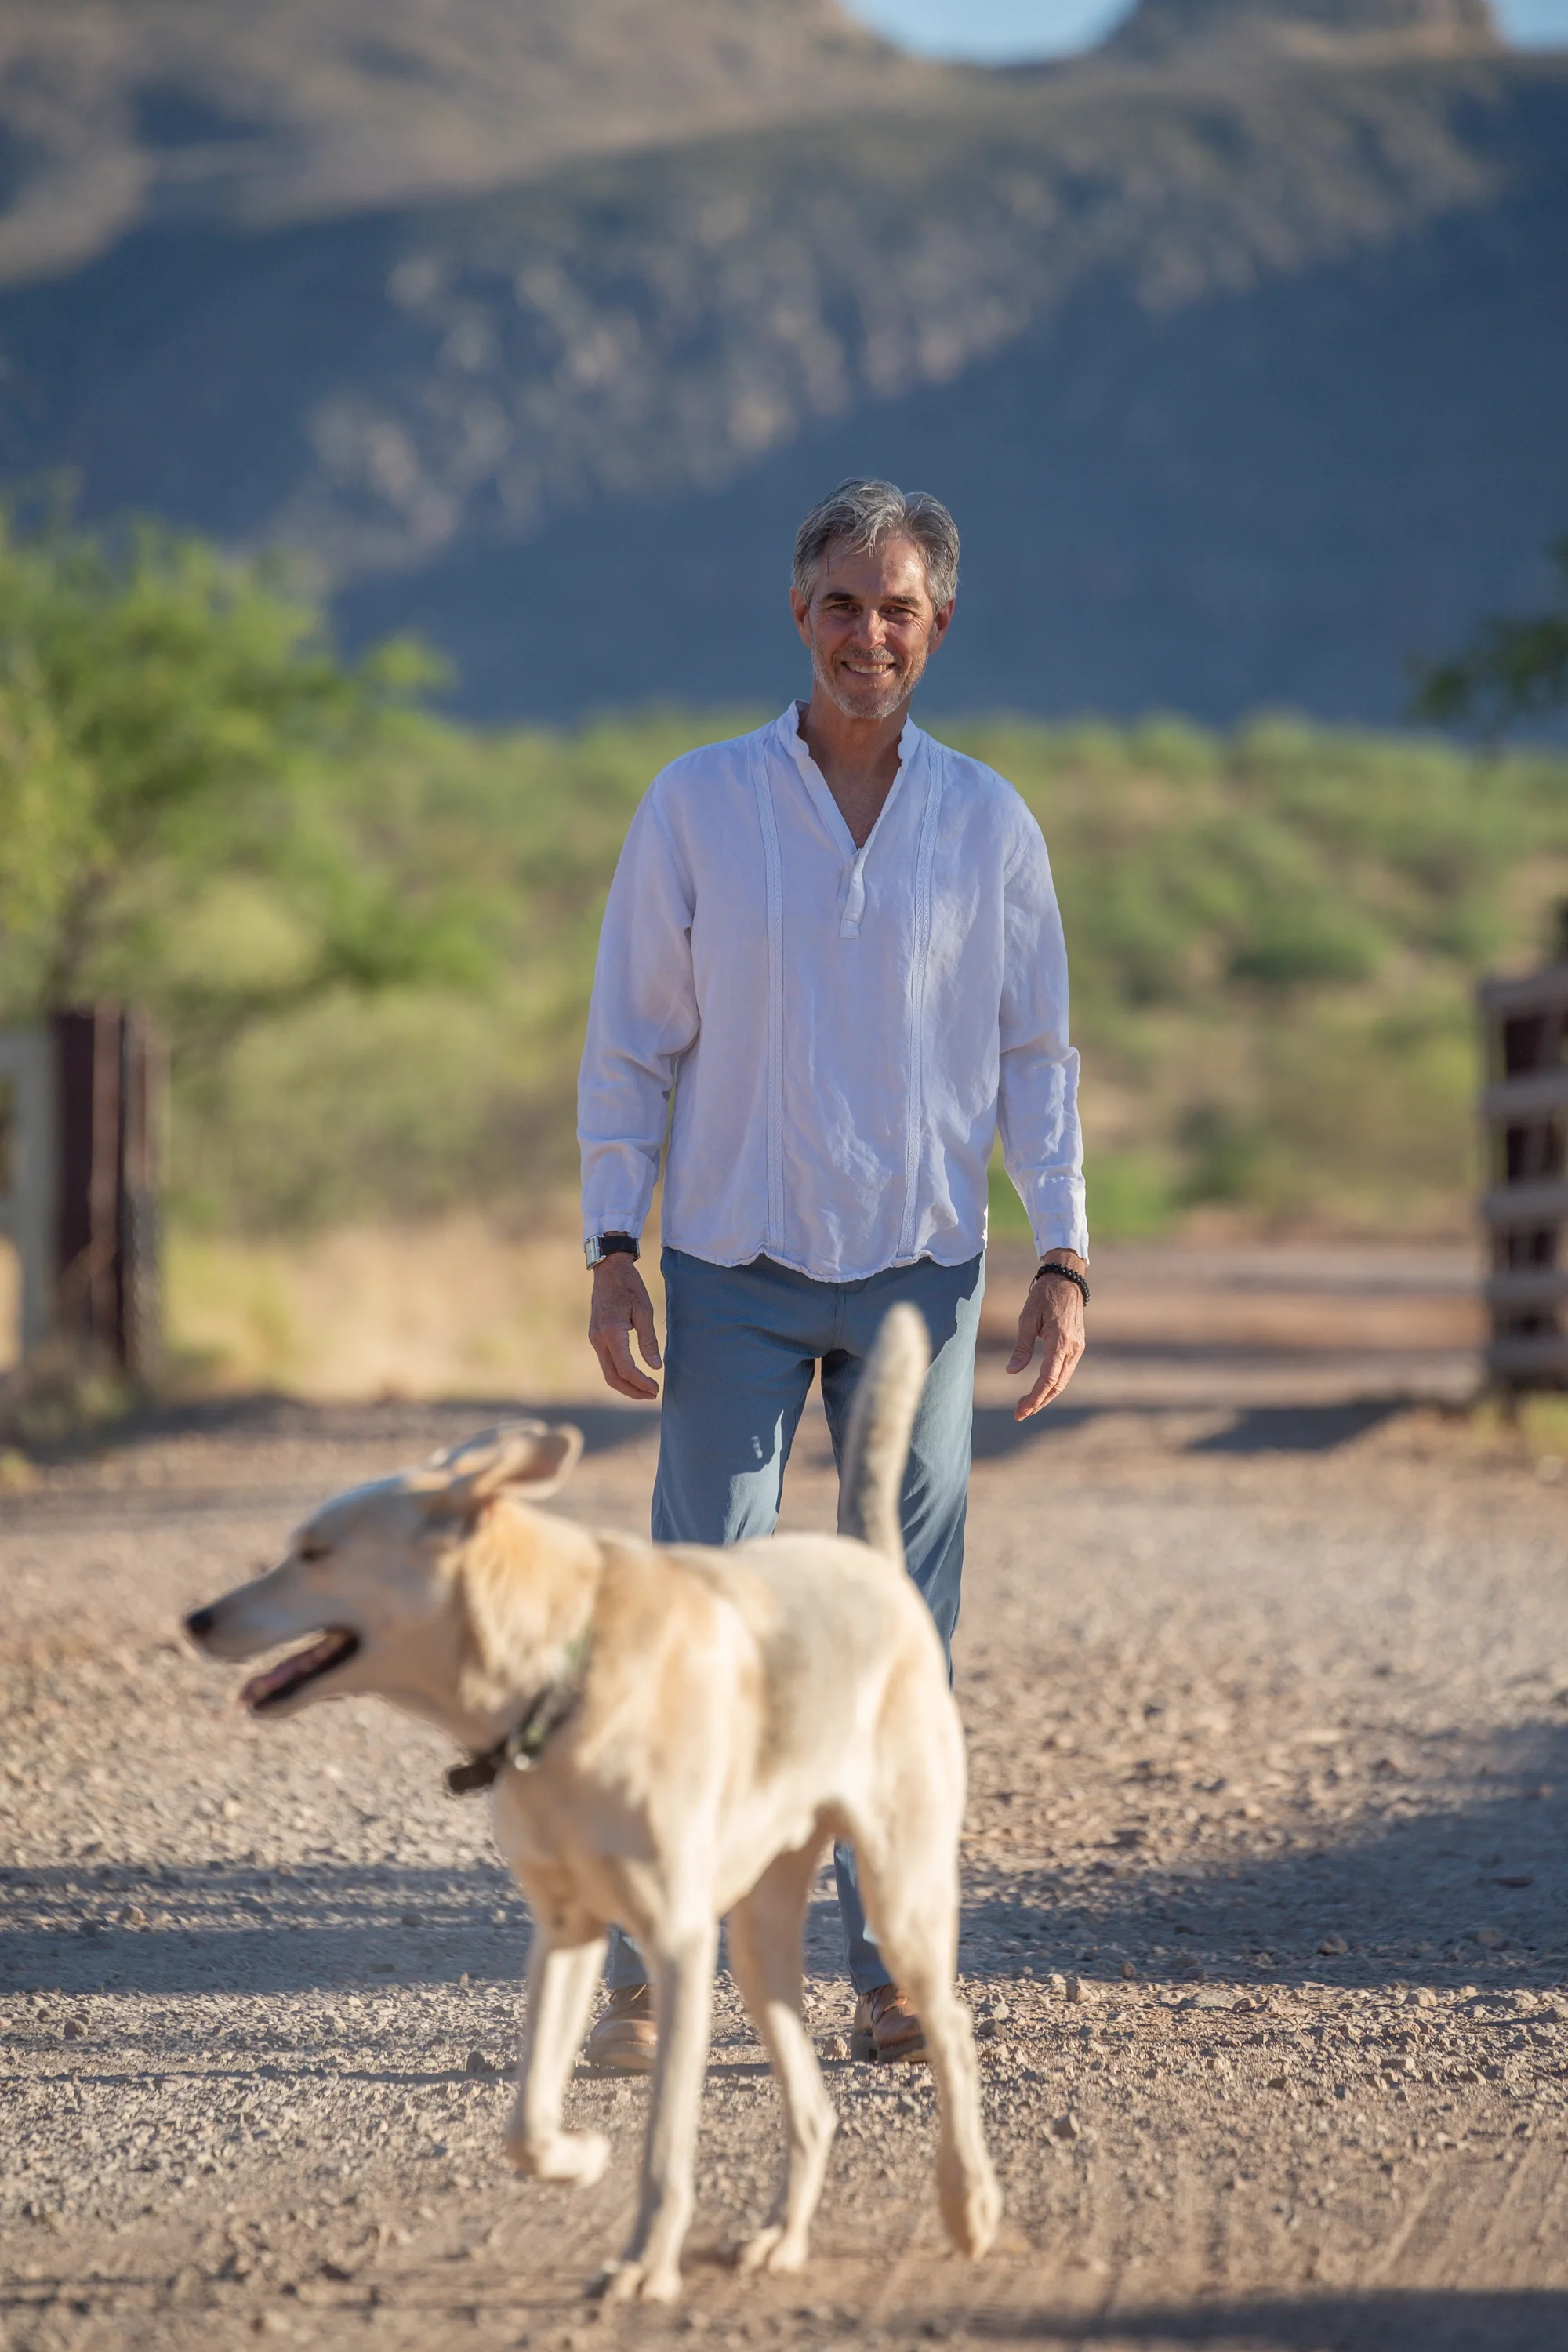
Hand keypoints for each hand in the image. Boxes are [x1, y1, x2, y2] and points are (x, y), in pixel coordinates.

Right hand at [588, 1256, 661, 1400]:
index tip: (656, 1388)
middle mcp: (598, 1338)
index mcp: (611, 1332)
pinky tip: (634, 1375)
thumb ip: (649, 1340)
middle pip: (612, 1377)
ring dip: (625, 1385)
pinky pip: (606, 1362)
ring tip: (645, 1390)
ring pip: (607, 1371)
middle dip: (632, 1391)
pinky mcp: (595, 1336)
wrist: (608, 1270)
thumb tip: (656, 1367)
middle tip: (652, 1395)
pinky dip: (619, 1373)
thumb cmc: (629, 1286)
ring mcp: (594, 1338)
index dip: (641, 1382)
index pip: (625, 1368)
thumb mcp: (644, 1310)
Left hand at [1006, 1259, 1085, 1421]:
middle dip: (1038, 1402)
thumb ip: (1021, 1346)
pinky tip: (1040, 1389)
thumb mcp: (1027, 1318)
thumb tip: (1012, 1371)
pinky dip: (1053, 1383)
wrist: (1066, 1279)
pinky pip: (1065, 1370)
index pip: (1048, 1379)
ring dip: (1045, 1395)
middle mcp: (1073, 1348)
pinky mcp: (1077, 1346)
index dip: (1035, 1398)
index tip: (1021, 1410)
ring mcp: (1078, 1347)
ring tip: (1026, 1405)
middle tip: (1019, 1414)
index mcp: (1060, 1341)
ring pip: (1063, 1380)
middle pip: (1057, 1385)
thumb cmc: (1043, 1296)